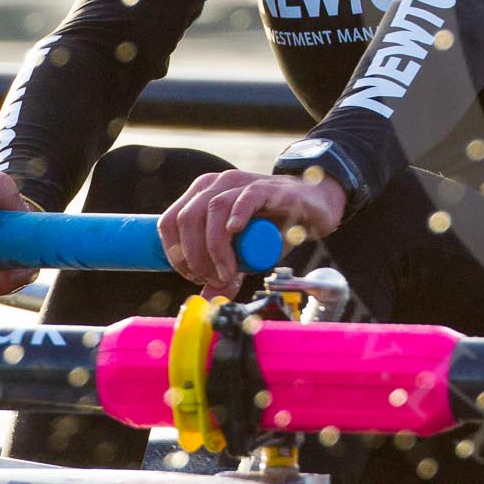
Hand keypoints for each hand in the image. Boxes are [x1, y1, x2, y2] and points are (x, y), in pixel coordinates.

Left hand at [157, 169, 345, 298]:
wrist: (313, 209)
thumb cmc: (274, 228)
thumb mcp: (245, 254)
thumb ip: (225, 272)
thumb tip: (205, 300)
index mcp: (201, 196)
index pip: (170, 222)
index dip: (174, 253)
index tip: (192, 276)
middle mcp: (217, 184)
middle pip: (188, 218)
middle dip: (195, 255)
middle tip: (213, 278)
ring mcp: (242, 183)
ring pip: (213, 209)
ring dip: (215, 247)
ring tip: (229, 272)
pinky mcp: (268, 187)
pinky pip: (246, 196)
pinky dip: (237, 214)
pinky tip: (235, 230)